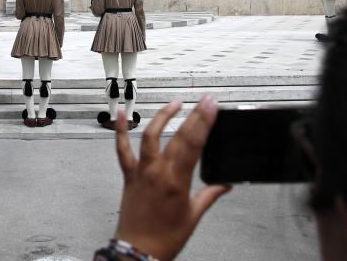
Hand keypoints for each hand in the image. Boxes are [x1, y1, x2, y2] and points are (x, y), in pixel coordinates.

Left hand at [113, 97, 231, 259]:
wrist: (139, 251)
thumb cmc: (165, 238)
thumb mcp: (194, 216)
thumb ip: (210, 195)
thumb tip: (226, 184)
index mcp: (177, 182)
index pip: (194, 145)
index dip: (204, 122)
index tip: (211, 106)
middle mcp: (158, 172)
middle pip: (178, 137)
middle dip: (193, 115)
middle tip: (204, 100)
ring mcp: (142, 171)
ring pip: (150, 136)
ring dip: (162, 117)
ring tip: (175, 103)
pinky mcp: (129, 175)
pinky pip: (122, 150)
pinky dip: (120, 131)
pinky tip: (122, 113)